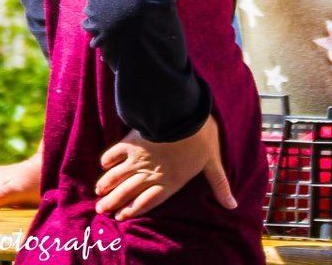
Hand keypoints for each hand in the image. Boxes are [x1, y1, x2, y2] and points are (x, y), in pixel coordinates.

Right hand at [95, 115, 235, 220]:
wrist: (182, 115)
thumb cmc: (201, 138)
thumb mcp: (213, 161)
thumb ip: (219, 184)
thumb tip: (232, 206)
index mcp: (169, 181)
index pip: (147, 201)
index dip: (133, 210)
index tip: (121, 216)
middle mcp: (150, 174)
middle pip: (127, 192)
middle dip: (113, 202)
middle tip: (101, 209)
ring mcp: (138, 159)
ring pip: (117, 177)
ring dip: (106, 185)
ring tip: (99, 192)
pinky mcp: (130, 142)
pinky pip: (114, 154)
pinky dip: (107, 160)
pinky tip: (104, 164)